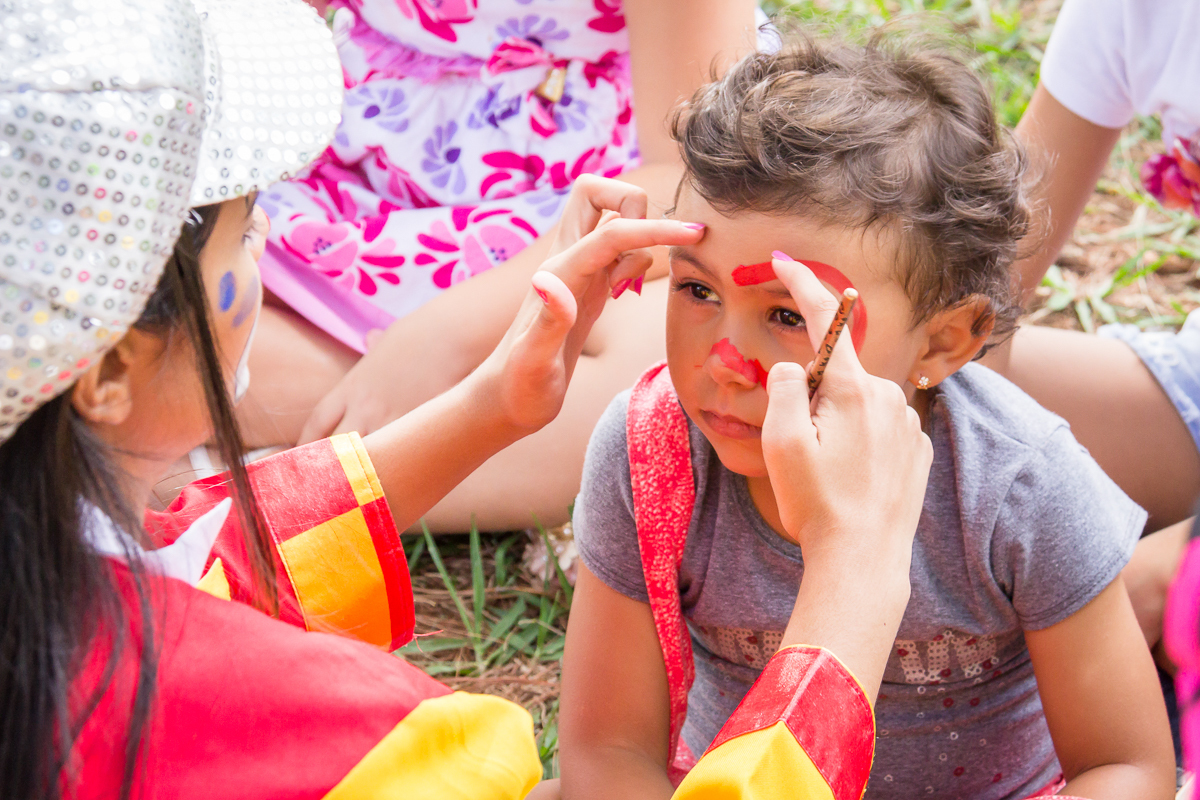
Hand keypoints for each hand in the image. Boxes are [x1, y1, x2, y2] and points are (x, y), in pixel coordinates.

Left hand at [468, 175, 703, 433]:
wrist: (506, 401)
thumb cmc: (520, 389)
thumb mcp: (533, 365)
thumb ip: (546, 322)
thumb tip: (549, 280)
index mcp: (560, 275)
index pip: (612, 232)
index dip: (652, 228)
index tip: (694, 234)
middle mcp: (566, 263)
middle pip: (596, 193)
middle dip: (633, 203)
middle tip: (651, 248)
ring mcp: (577, 272)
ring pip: (611, 217)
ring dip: (637, 233)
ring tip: (629, 287)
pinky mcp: (587, 287)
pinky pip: (617, 248)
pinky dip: (635, 255)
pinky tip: (628, 292)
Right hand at [762, 256, 932, 574]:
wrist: (864, 561)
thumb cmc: (817, 504)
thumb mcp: (781, 442)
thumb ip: (785, 387)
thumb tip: (797, 367)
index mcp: (854, 389)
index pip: (826, 319)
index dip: (803, 285)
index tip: (784, 259)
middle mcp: (890, 397)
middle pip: (837, 375)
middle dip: (813, 397)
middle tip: (801, 451)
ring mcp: (909, 424)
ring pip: (859, 405)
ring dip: (837, 425)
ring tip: (828, 475)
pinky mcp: (918, 450)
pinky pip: (880, 430)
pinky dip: (860, 444)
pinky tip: (853, 482)